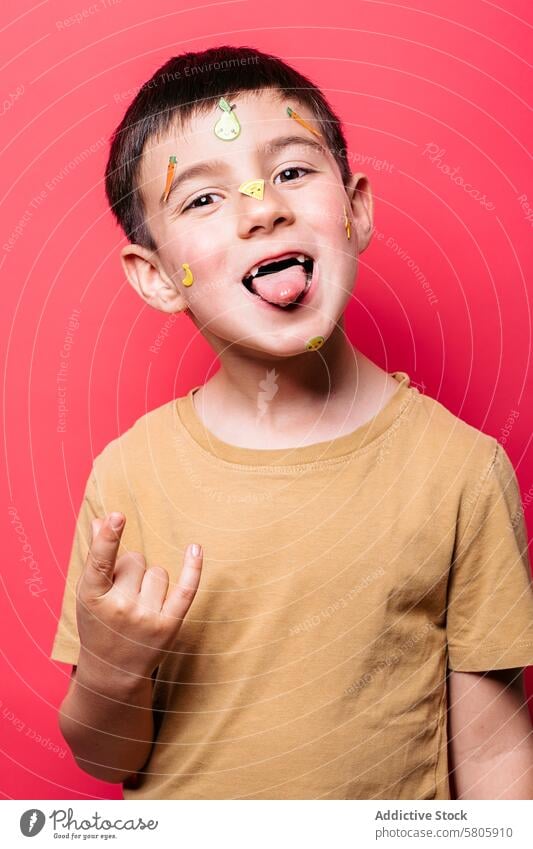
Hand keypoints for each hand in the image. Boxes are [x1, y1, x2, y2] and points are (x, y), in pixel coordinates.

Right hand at [75, 512, 202, 680]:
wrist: (113, 673)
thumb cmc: (99, 624)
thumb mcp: (89, 594)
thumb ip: (96, 557)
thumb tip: (101, 521)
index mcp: (92, 597)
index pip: (101, 562)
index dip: (109, 538)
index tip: (116, 516)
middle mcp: (119, 608)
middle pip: (136, 560)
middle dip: (131, 571)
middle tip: (122, 597)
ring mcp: (145, 618)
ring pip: (158, 572)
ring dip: (151, 583)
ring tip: (139, 607)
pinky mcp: (169, 625)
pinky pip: (185, 589)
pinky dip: (192, 569)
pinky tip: (195, 549)